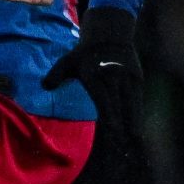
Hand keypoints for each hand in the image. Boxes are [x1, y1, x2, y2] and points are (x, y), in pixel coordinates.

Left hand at [43, 5, 141, 136]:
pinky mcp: (138, 80)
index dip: (111, 118)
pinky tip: (137, 131)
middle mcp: (116, 79)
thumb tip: (45, 86)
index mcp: (97, 77)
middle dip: (124, 127)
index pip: (105, 101)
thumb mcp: (68, 61)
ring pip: (134, 105)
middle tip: (125, 147)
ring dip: (134, 124)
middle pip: (122, 107)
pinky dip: (138, 115)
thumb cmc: (84, 54)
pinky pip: (138, 100)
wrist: (110, 36)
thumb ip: (56, 74)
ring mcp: (129, 79)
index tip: (114, 132)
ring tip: (135, 143)